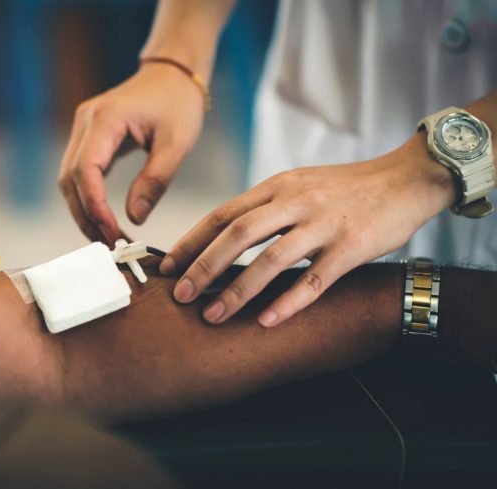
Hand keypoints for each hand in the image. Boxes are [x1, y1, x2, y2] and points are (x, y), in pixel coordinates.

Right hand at [58, 63, 204, 243]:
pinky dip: (87, 199)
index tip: (113, 233)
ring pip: (69, 180)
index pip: (86, 170)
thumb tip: (133, 218)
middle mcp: (86, 121)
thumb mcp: (176, 144)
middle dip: (86, 216)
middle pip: (70, 179)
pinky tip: (103, 219)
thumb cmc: (178, 103)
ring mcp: (83, 128)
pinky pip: (78, 174)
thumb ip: (155, 181)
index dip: (95, 206)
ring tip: (107, 238)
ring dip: (84, 212)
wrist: (172, 74)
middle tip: (110, 245)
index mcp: (106, 118)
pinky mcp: (88, 137)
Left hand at [160, 133, 456, 326]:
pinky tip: (266, 322)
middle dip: (204, 267)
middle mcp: (295, 201)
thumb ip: (266, 207)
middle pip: (238, 235)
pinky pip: (315, 279)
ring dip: (238, 291)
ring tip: (213, 316)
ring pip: (271, 260)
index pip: (223, 214)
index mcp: (277, 186)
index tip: (168, 266)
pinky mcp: (352, 246)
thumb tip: (226, 236)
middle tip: (180, 295)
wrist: (407, 178)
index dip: (192, 242)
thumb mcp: (299, 184)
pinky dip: (288, 302)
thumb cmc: (346, 187)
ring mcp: (324, 223)